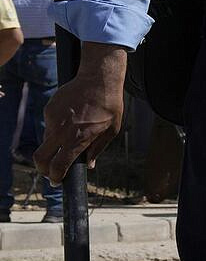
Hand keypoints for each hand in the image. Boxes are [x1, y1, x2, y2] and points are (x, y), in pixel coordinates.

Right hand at [35, 44, 128, 179]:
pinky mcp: (48, 109)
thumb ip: (97, 150)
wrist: (99, 79)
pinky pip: (49, 125)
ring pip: (45, 141)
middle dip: (43, 168)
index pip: (58, 166)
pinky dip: (56, 129)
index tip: (57, 180)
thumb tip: (89, 165)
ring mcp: (52, 120)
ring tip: (72, 136)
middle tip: (51, 171)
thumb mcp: (111, 131)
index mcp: (77, 140)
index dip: (56, 177)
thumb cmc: (110, 106)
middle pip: (40, 158)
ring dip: (53, 146)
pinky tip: (71, 120)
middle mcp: (61, 132)